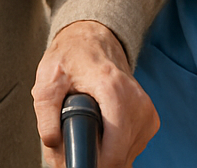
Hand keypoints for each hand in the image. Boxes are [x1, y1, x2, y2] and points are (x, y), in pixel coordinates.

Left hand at [32, 19, 157, 167]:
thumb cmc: (72, 58)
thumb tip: (53, 142)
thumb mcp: (48, 80)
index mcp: (114, 90)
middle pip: (118, 158)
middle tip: (71, 142)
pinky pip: (131, 150)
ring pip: (125, 157)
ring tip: (85, 130)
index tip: (74, 158)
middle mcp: (137, 103)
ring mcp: (147, 113)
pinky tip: (101, 130)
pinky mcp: (149, 121)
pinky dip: (114, 147)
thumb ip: (46, 113)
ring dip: (103, 154)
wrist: (94, 41)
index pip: (114, 151)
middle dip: (93, 158)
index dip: (91, 162)